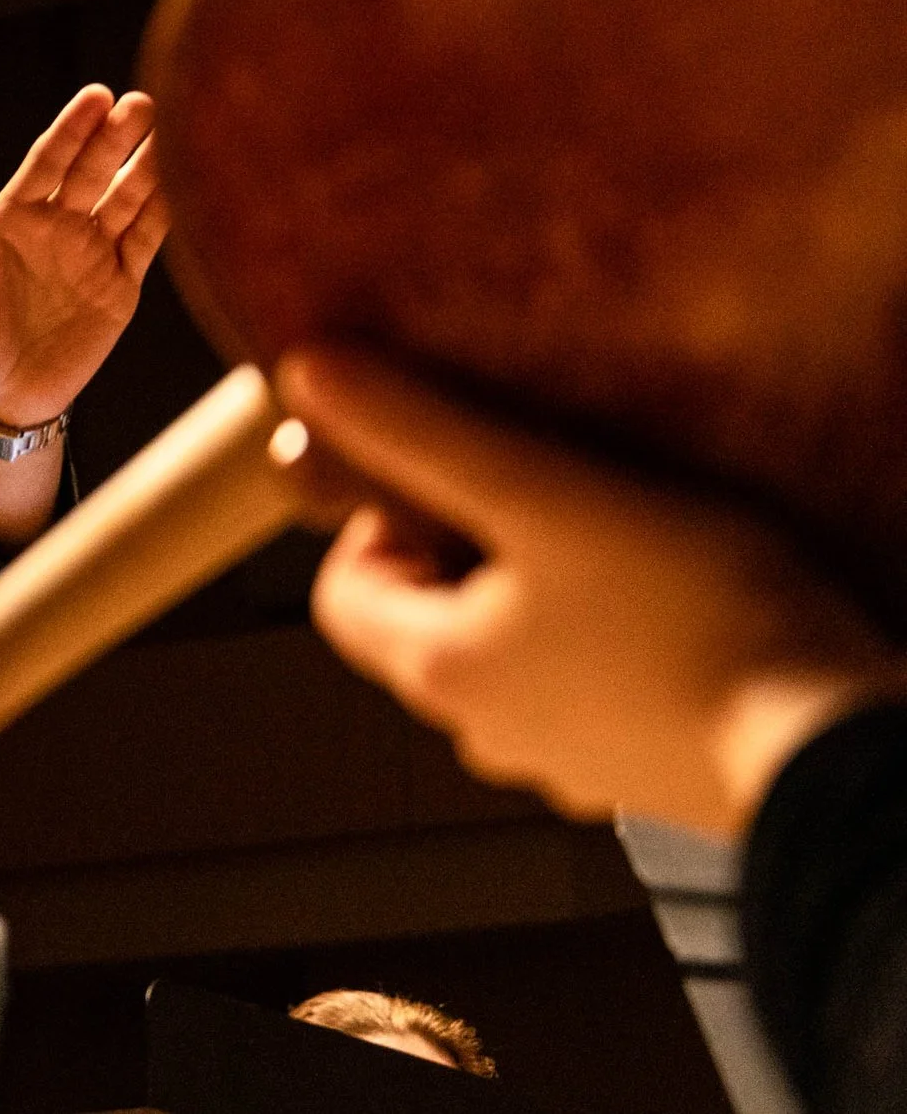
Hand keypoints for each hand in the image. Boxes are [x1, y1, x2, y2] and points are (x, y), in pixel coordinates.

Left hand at [0, 86, 166, 426]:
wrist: (5, 400)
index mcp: (14, 221)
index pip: (47, 164)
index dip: (71, 131)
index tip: (96, 97)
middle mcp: (58, 227)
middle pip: (92, 172)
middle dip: (117, 137)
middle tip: (144, 103)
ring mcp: (92, 253)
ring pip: (126, 199)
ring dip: (149, 167)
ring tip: (175, 131)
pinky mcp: (120, 285)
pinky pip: (146, 242)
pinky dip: (166, 214)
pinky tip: (187, 184)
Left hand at [283, 345, 906, 836]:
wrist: (835, 748)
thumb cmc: (697, 619)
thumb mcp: (545, 492)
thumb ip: (420, 431)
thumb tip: (308, 375)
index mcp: (436, 673)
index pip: (343, 588)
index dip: (389, 516)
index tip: (471, 475)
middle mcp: (487, 732)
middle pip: (431, 615)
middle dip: (477, 544)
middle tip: (556, 494)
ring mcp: (569, 760)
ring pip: (518, 648)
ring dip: (552, 589)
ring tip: (626, 541)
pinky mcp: (646, 767)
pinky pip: (595, 684)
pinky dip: (616, 637)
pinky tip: (680, 600)